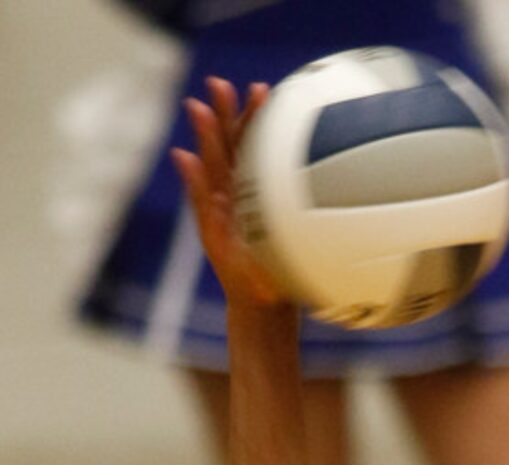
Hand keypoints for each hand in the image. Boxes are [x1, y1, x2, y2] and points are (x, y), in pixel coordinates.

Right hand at [171, 76, 286, 307]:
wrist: (264, 301)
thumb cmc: (276, 268)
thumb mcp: (280, 237)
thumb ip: (289, 206)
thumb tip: (281, 183)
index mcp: (255, 190)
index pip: (254, 147)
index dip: (256, 119)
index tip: (262, 90)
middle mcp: (236, 194)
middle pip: (229, 147)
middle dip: (223, 114)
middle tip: (218, 84)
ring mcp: (222, 209)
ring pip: (214, 166)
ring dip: (205, 137)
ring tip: (197, 108)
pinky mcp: (210, 228)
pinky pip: (200, 199)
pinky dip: (192, 178)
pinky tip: (183, 156)